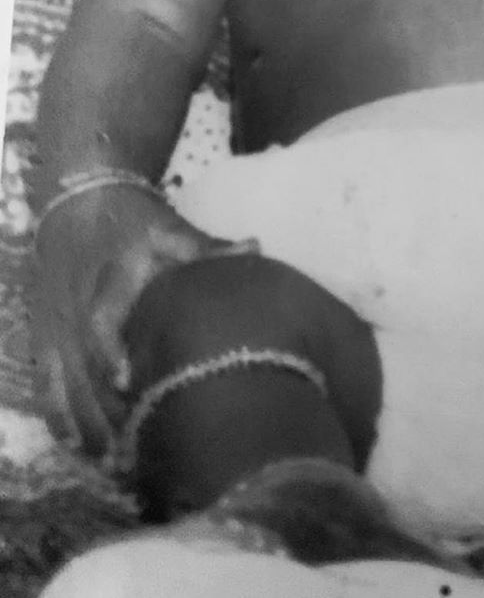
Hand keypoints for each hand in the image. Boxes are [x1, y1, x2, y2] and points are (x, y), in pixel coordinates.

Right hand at [32, 184, 256, 461]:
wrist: (80, 205)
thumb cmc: (134, 221)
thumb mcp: (170, 228)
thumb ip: (207, 247)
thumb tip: (253, 247)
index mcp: (106, 284)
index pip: (100, 324)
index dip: (109, 354)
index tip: (128, 384)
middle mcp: (75, 313)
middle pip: (81, 369)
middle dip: (102, 411)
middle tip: (131, 451)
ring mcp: (57, 330)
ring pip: (62, 386)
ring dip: (83, 425)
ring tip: (112, 463)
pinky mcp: (45, 341)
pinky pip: (46, 387)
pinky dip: (59, 419)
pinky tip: (79, 451)